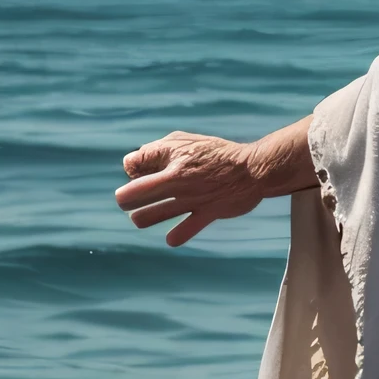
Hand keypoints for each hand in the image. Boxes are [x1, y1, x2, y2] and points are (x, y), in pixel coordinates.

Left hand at [115, 119, 315, 246]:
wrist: (252, 168)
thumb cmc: (215, 154)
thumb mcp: (184, 141)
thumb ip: (157, 150)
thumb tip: (133, 167)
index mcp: (170, 156)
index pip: (131, 164)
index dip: (132, 170)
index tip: (143, 174)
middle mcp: (177, 178)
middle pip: (130, 195)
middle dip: (126, 200)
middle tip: (133, 202)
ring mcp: (191, 197)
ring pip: (148, 216)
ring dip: (142, 218)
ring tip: (144, 217)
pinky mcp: (208, 213)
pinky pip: (184, 230)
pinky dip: (175, 237)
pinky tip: (172, 237)